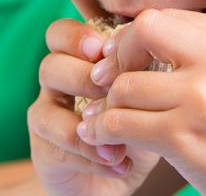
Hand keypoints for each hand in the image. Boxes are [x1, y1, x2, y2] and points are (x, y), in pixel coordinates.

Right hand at [27, 19, 159, 195]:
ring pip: (45, 110)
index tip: (103, 50)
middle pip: (50, 66)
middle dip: (83, 76)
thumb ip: (144, 69)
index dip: (75, 37)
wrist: (123, 171)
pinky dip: (93, 155)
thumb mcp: (146, 92)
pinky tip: (121, 162)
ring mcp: (48, 118)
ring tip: (121, 136)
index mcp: (77, 60)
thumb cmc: (138, 121)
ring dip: (86, 121)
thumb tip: (159, 51)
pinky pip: (58, 149)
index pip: (60, 34)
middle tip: (112, 91)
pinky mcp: (45, 152)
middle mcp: (56, 85)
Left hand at [78, 9, 205, 195]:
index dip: (137, 38)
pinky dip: (105, 130)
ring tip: (111, 118)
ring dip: (110, 104)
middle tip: (111, 81)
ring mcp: (203, 99)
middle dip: (120, 55)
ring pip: (124, 85)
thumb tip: (141, 36)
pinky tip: (106, 138)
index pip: (166, 17)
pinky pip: (121, 122)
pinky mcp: (185, 138)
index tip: (128, 61)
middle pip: (143, 30)